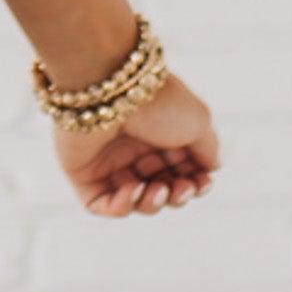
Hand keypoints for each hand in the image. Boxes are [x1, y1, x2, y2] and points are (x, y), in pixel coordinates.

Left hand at [50, 70, 220, 216]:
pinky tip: (133, 191)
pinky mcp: (81, 170)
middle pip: (160, 189)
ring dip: (152, 204)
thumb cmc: (156, 100)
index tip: (202, 182)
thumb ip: (208, 150)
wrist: (109, 85)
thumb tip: (210, 170)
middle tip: (180, 188)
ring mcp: (106, 160)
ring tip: (157, 189)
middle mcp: (133, 146)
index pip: (180, 171)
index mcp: (159, 132)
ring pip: (134, 201)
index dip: (194, 184)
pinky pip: (101, 204)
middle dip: (176, 197)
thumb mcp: (197, 122)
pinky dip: (121, 207)